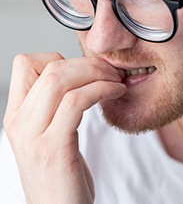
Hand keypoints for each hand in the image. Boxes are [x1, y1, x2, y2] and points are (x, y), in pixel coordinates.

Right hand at [3, 53, 126, 203]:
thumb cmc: (61, 173)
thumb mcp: (51, 134)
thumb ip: (56, 106)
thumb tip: (81, 76)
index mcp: (18, 114)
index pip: (27, 64)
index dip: (59, 58)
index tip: (85, 69)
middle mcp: (19, 121)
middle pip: (50, 68)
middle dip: (87, 63)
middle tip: (110, 71)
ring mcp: (33, 135)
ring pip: (60, 80)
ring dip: (96, 74)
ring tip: (116, 80)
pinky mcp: (53, 148)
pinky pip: (77, 102)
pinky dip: (101, 90)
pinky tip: (116, 92)